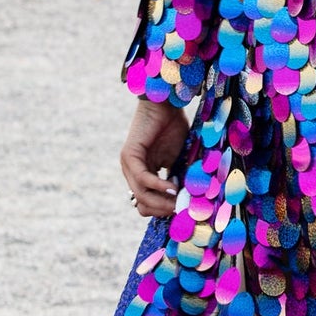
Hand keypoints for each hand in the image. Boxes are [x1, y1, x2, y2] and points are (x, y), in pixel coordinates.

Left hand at [120, 98, 188, 218]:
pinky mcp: (129, 156)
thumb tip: (188, 201)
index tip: (182, 211)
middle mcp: (132, 172)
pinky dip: (158, 186)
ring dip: (161, 202)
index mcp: (142, 174)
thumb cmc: (173, 128)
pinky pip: (143, 178)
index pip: (147, 203)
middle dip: (163, 210)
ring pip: (141, 195)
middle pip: (143, 203)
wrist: (165, 105)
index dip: (163, 210)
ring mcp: (128, 165)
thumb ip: (179, 178)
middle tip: (182, 210)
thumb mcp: (178, 159)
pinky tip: (172, 189)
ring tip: (178, 203)